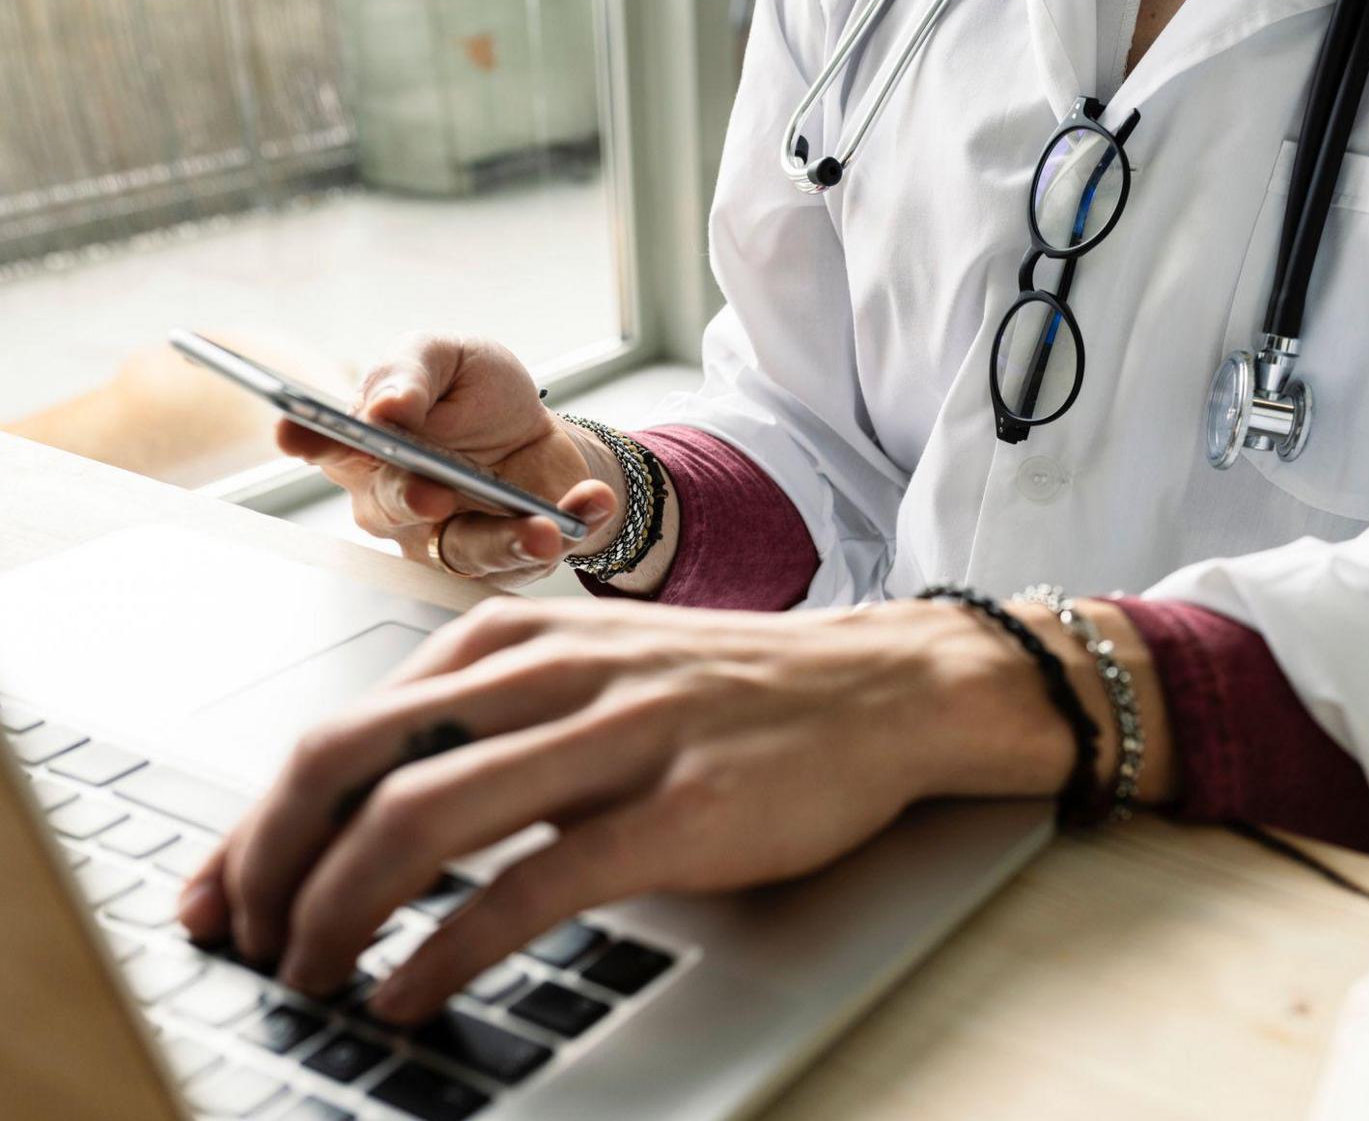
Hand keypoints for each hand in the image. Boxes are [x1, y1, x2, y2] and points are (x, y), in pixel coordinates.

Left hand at [176, 597, 1175, 1023]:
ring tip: (309, 974)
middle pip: (352, 761)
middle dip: (267, 862)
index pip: (344, 725)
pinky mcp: (677, 808)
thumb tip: (376, 809)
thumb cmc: (738, 692)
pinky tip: (410, 992)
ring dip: (337, 910)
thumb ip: (493, 721)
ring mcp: (615, 735)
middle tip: (242, 940)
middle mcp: (551, 673)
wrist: (884, 687)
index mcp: (517, 640)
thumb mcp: (596, 674)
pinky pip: (531, 885)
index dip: (258, 819)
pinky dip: (447, 948)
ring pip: (422, 817)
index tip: (219, 890)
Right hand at [280, 333, 621, 586]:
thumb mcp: (451, 358)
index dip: (308, 439)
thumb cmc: (480, 395)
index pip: (325, 444)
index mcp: (368, 443)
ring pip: (462, 550)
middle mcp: (394, 499)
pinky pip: (528, 557)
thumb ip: (413, 373)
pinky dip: (567, 527)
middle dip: (411, 499)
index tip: (297, 432)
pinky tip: (590, 502)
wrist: (543, 433)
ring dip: (505, 539)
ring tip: (541, 526)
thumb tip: (386, 406)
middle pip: (388, 508)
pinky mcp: (499, 559)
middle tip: (433, 491)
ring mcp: (443, 536)